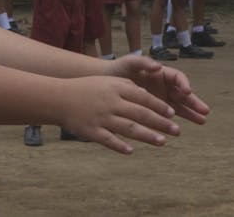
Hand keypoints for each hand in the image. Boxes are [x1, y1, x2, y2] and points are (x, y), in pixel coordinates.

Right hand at [53, 76, 182, 153]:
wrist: (58, 98)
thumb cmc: (85, 88)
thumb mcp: (106, 82)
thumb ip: (126, 87)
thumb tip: (146, 95)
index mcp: (115, 89)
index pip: (143, 98)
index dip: (159, 106)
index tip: (172, 113)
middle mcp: (110, 103)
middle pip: (140, 114)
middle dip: (161, 123)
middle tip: (176, 130)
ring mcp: (101, 118)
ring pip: (129, 128)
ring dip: (147, 136)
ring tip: (162, 142)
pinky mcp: (91, 131)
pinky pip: (109, 140)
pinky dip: (120, 146)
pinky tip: (131, 151)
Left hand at [105, 55, 210, 125]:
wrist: (106, 80)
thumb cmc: (118, 68)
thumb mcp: (129, 62)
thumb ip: (143, 62)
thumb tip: (157, 65)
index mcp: (160, 72)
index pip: (177, 77)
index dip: (184, 84)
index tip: (187, 91)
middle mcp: (163, 85)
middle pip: (182, 93)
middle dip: (193, 101)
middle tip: (205, 111)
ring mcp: (160, 96)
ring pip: (179, 105)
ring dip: (190, 112)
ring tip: (202, 121)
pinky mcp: (154, 107)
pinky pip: (168, 113)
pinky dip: (176, 119)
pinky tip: (183, 127)